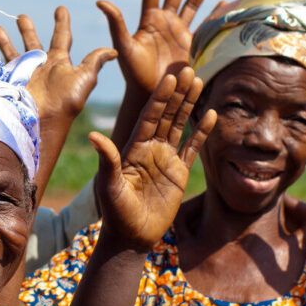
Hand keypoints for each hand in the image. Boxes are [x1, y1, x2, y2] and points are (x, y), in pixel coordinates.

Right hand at [0, 6, 116, 125]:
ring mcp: (24, 73)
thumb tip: (114, 51)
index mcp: (59, 62)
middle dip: (27, 29)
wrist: (43, 121)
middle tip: (21, 16)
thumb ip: (95, 61)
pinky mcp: (10, 80)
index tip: (60, 8)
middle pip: (33, 42)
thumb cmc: (67, 101)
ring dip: (5, 39)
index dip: (62, 22)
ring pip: (12, 51)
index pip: (62, 36)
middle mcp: (41, 65)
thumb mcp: (85, 78)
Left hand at [92, 67, 214, 249]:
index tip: (170, 78)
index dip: (160, 98)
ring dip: (189, 105)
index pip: (149, 117)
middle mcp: (149, 148)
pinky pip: (192, 148)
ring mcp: (165, 159)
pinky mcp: (179, 173)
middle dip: (177, 93)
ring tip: (200, 82)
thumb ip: (107, 160)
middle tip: (189, 69)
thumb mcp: (108, 185)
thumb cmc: (115, 212)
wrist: (132, 236)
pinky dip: (202, 132)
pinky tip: (212, 114)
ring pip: (180, 126)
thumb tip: (94, 136)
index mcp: (133, 148)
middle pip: (166, 115)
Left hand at [97, 0, 216, 97]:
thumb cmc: (133, 72)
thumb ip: (116, 23)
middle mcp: (164, 21)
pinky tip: (223, 1)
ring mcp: (177, 31)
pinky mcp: (189, 43)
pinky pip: (204, 23)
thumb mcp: (123, 46)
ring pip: (192, 2)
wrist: (150, 92)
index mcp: (149, 18)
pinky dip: (215, 12)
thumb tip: (100, 1)